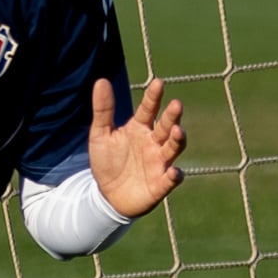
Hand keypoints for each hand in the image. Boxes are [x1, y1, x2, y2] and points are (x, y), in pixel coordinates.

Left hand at [88, 77, 191, 216]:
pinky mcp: (161, 184)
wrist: (107, 196)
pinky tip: (173, 171)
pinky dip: (175, 175)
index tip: (158, 83)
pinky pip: (171, 179)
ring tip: (178, 131)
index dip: (154, 97)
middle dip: (173, 116)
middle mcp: (154, 143)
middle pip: (166, 126)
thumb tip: (101, 80)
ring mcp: (159, 163)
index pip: (149, 109)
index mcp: (140, 128)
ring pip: (173, 148)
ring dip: (178, 140)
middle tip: (176, 104)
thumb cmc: (107, 162)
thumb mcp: (100, 135)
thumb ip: (103, 109)